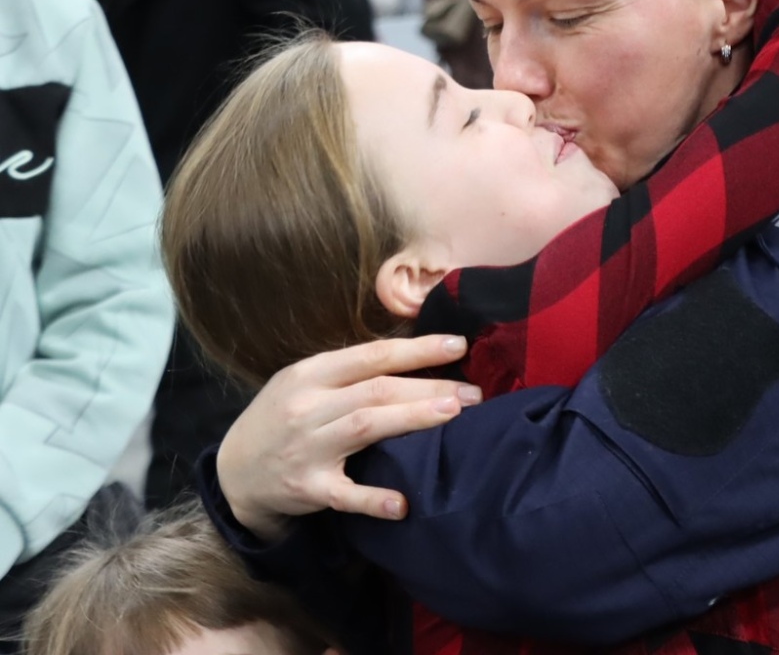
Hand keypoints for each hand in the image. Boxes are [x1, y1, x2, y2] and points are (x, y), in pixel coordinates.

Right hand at [217, 335, 481, 541]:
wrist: (234, 471)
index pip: (373, 355)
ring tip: (453, 414)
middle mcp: (309, 406)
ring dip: (412, 419)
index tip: (459, 346)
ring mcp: (307, 447)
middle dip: (428, 387)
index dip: (418, 349)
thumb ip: (350, 371)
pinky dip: (373, 498)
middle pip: (377, 390)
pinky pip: (344, 494)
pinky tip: (403, 504)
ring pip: (366, 427)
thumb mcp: (305, 381)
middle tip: (472, 393)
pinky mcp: (307, 488)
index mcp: (312, 373)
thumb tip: (414, 355)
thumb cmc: (283, 417)